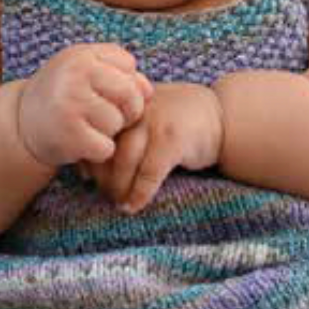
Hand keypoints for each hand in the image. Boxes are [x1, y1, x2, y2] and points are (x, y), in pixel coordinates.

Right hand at [16, 43, 152, 168]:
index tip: (106, 91)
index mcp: (81, 55)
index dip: (126, 82)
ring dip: (109, 131)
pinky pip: (106, 148)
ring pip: (118, 123)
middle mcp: (74, 75)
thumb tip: (149, 91)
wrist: (21, 124)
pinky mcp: (68, 136)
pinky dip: (99, 151)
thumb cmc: (64, 95)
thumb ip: (120, 73)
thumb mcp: (85, 72)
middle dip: (127, 109)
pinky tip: (81, 142)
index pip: (128, 65)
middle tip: (107, 115)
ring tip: (87, 126)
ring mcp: (69, 105)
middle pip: (130, 94)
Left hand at [80, 82, 223, 212]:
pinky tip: (134, 205)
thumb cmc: (179, 122)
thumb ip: (120, 134)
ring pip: (124, 162)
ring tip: (119, 203)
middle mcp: (136, 108)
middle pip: (107, 148)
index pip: (95, 133)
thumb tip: (85, 169)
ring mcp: (155, 122)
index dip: (89, 158)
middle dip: (102, 178)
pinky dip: (139, 193)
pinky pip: (148, 173)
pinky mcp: (172, 140)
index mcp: (125, 102)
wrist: (223, 116)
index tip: (87, 177)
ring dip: (118, 189)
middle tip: (104, 195)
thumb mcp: (146, 118)